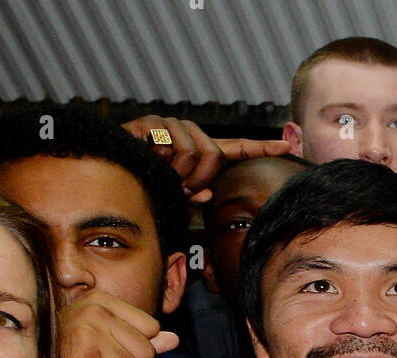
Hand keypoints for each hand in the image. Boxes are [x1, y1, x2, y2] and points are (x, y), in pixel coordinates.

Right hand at [59, 291, 178, 357]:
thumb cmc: (75, 345)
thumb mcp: (108, 331)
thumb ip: (143, 336)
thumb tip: (175, 340)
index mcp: (103, 300)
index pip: (151, 327)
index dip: (140, 344)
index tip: (116, 343)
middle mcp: (96, 313)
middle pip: (146, 352)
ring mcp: (88, 336)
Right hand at [122, 116, 290, 201]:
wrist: (108, 166)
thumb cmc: (142, 181)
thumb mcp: (172, 194)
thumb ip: (193, 195)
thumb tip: (207, 195)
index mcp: (198, 150)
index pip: (234, 148)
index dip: (260, 148)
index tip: (288, 146)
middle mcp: (190, 132)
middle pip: (213, 157)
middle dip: (197, 179)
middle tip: (177, 186)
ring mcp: (173, 125)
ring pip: (195, 155)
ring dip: (177, 174)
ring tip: (160, 172)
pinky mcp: (156, 123)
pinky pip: (175, 150)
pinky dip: (163, 163)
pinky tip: (149, 159)